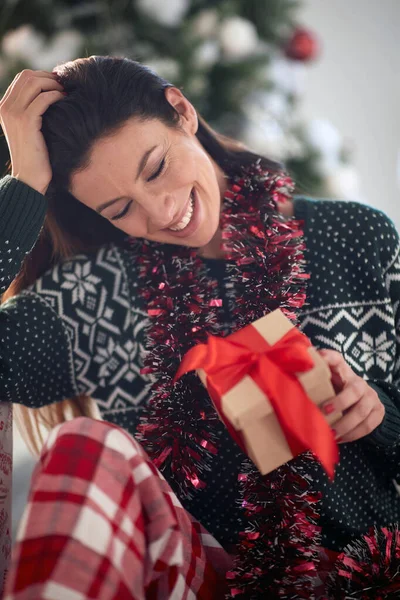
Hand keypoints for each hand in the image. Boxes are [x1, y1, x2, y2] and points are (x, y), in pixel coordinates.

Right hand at [0, 69, 63, 194]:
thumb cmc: (35, 156)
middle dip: (48, 77)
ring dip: (53, 85)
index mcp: (4, 107)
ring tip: (65, 93)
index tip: (58, 84)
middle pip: (27, 76)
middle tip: (64, 86)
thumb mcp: (29, 130)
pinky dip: (55, 96)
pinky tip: (64, 101)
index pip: (22, 78)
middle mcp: (5, 107)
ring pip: (34, 83)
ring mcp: (14, 113)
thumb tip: (50, 92)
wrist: (28, 178)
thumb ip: (32, 110)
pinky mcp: (26, 122)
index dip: (42, 76)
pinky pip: (43, 99)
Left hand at [319, 349, 384, 442]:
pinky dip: (352, 435)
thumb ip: (311, 380)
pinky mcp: (378, 412)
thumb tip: (287, 377)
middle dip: (339, 402)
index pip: (336, 358)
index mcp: (342, 370)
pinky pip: (367, 425)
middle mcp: (358, 381)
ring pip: (361, 411)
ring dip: (344, 425)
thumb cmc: (336, 390)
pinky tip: (339, 439)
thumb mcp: (325, 382)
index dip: (328, 358)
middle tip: (324, 411)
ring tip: (330, 434)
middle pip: (353, 390)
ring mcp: (371, 397)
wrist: (364, 399)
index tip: (318, 358)